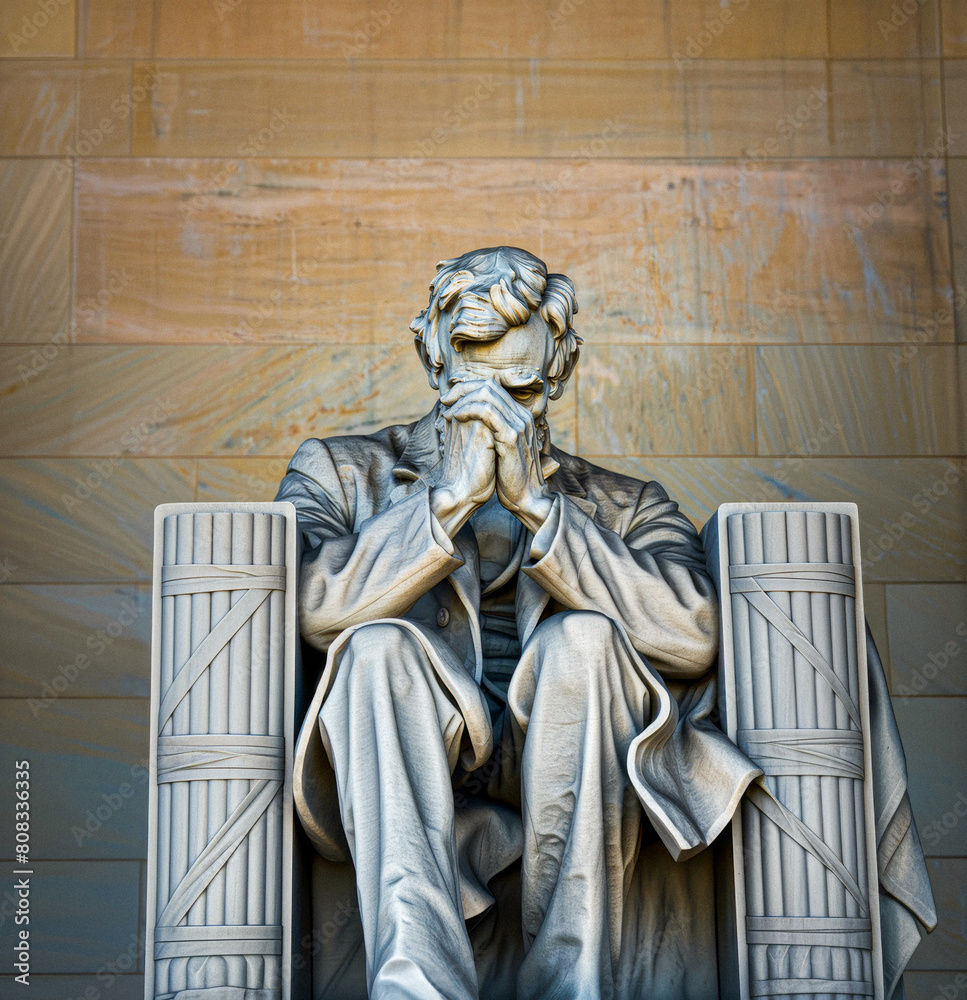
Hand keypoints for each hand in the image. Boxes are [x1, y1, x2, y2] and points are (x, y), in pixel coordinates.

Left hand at [439, 376, 552, 533]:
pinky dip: (468, 410)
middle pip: (489, 386)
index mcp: (519, 416)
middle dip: (463, 390)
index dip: (468, 388)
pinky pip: (487, 412)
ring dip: (463, 399)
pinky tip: (455, 417)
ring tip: (448, 410)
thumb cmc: (509, 476)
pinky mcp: (512, 436)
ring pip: (487, 395)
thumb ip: (490, 430)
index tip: (449, 398)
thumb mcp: (499, 447)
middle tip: (445, 399)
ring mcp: (519, 424)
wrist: (525, 497)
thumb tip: (467, 418)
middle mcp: (522, 415)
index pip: (492, 387)